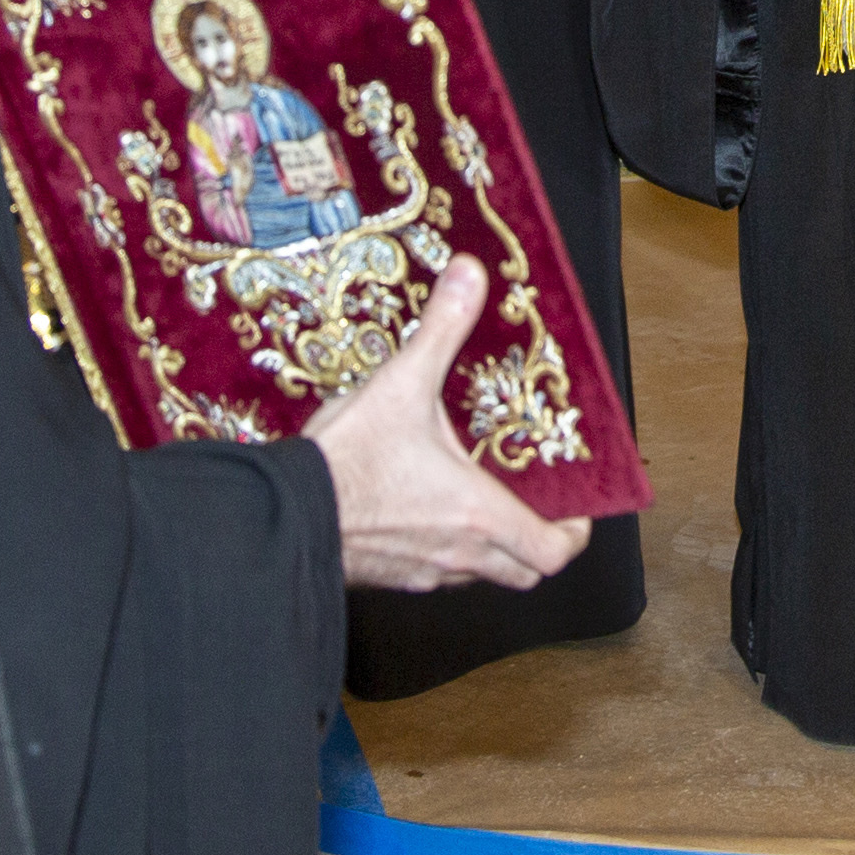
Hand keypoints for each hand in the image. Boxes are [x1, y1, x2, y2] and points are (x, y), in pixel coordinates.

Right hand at [317, 262, 594, 593]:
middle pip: (525, 571)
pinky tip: (424, 514)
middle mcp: (458, 553)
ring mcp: (422, 571)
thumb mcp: (400, 384)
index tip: (573, 509)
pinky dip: (445, 553)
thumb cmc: (345, 464)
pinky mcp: (388, 577)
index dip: (573, 532)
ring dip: (491, 549)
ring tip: (480, 504)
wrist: (281, 513)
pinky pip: (434, 575)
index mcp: (478, 513)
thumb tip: (469, 278)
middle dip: (537, 542)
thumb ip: (442, 329)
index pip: (553, 551)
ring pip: (480, 576)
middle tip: (535, 508)